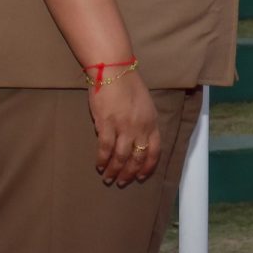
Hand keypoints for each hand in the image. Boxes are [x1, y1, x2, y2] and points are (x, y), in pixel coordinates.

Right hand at [89, 70, 159, 186]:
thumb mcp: (145, 105)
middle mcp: (140, 127)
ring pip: (120, 157)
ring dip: (114, 171)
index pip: (154, 151)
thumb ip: (143, 123)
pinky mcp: (106, 125)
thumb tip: (135, 141)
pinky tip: (98, 166)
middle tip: (121, 182)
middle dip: (129, 173)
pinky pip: (105, 148)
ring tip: (108, 178)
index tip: (141, 177)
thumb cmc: (129, 85)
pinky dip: (101, 160)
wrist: (114, 71)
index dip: (147, 167)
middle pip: (137, 158)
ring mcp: (123, 127)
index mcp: (152, 122)